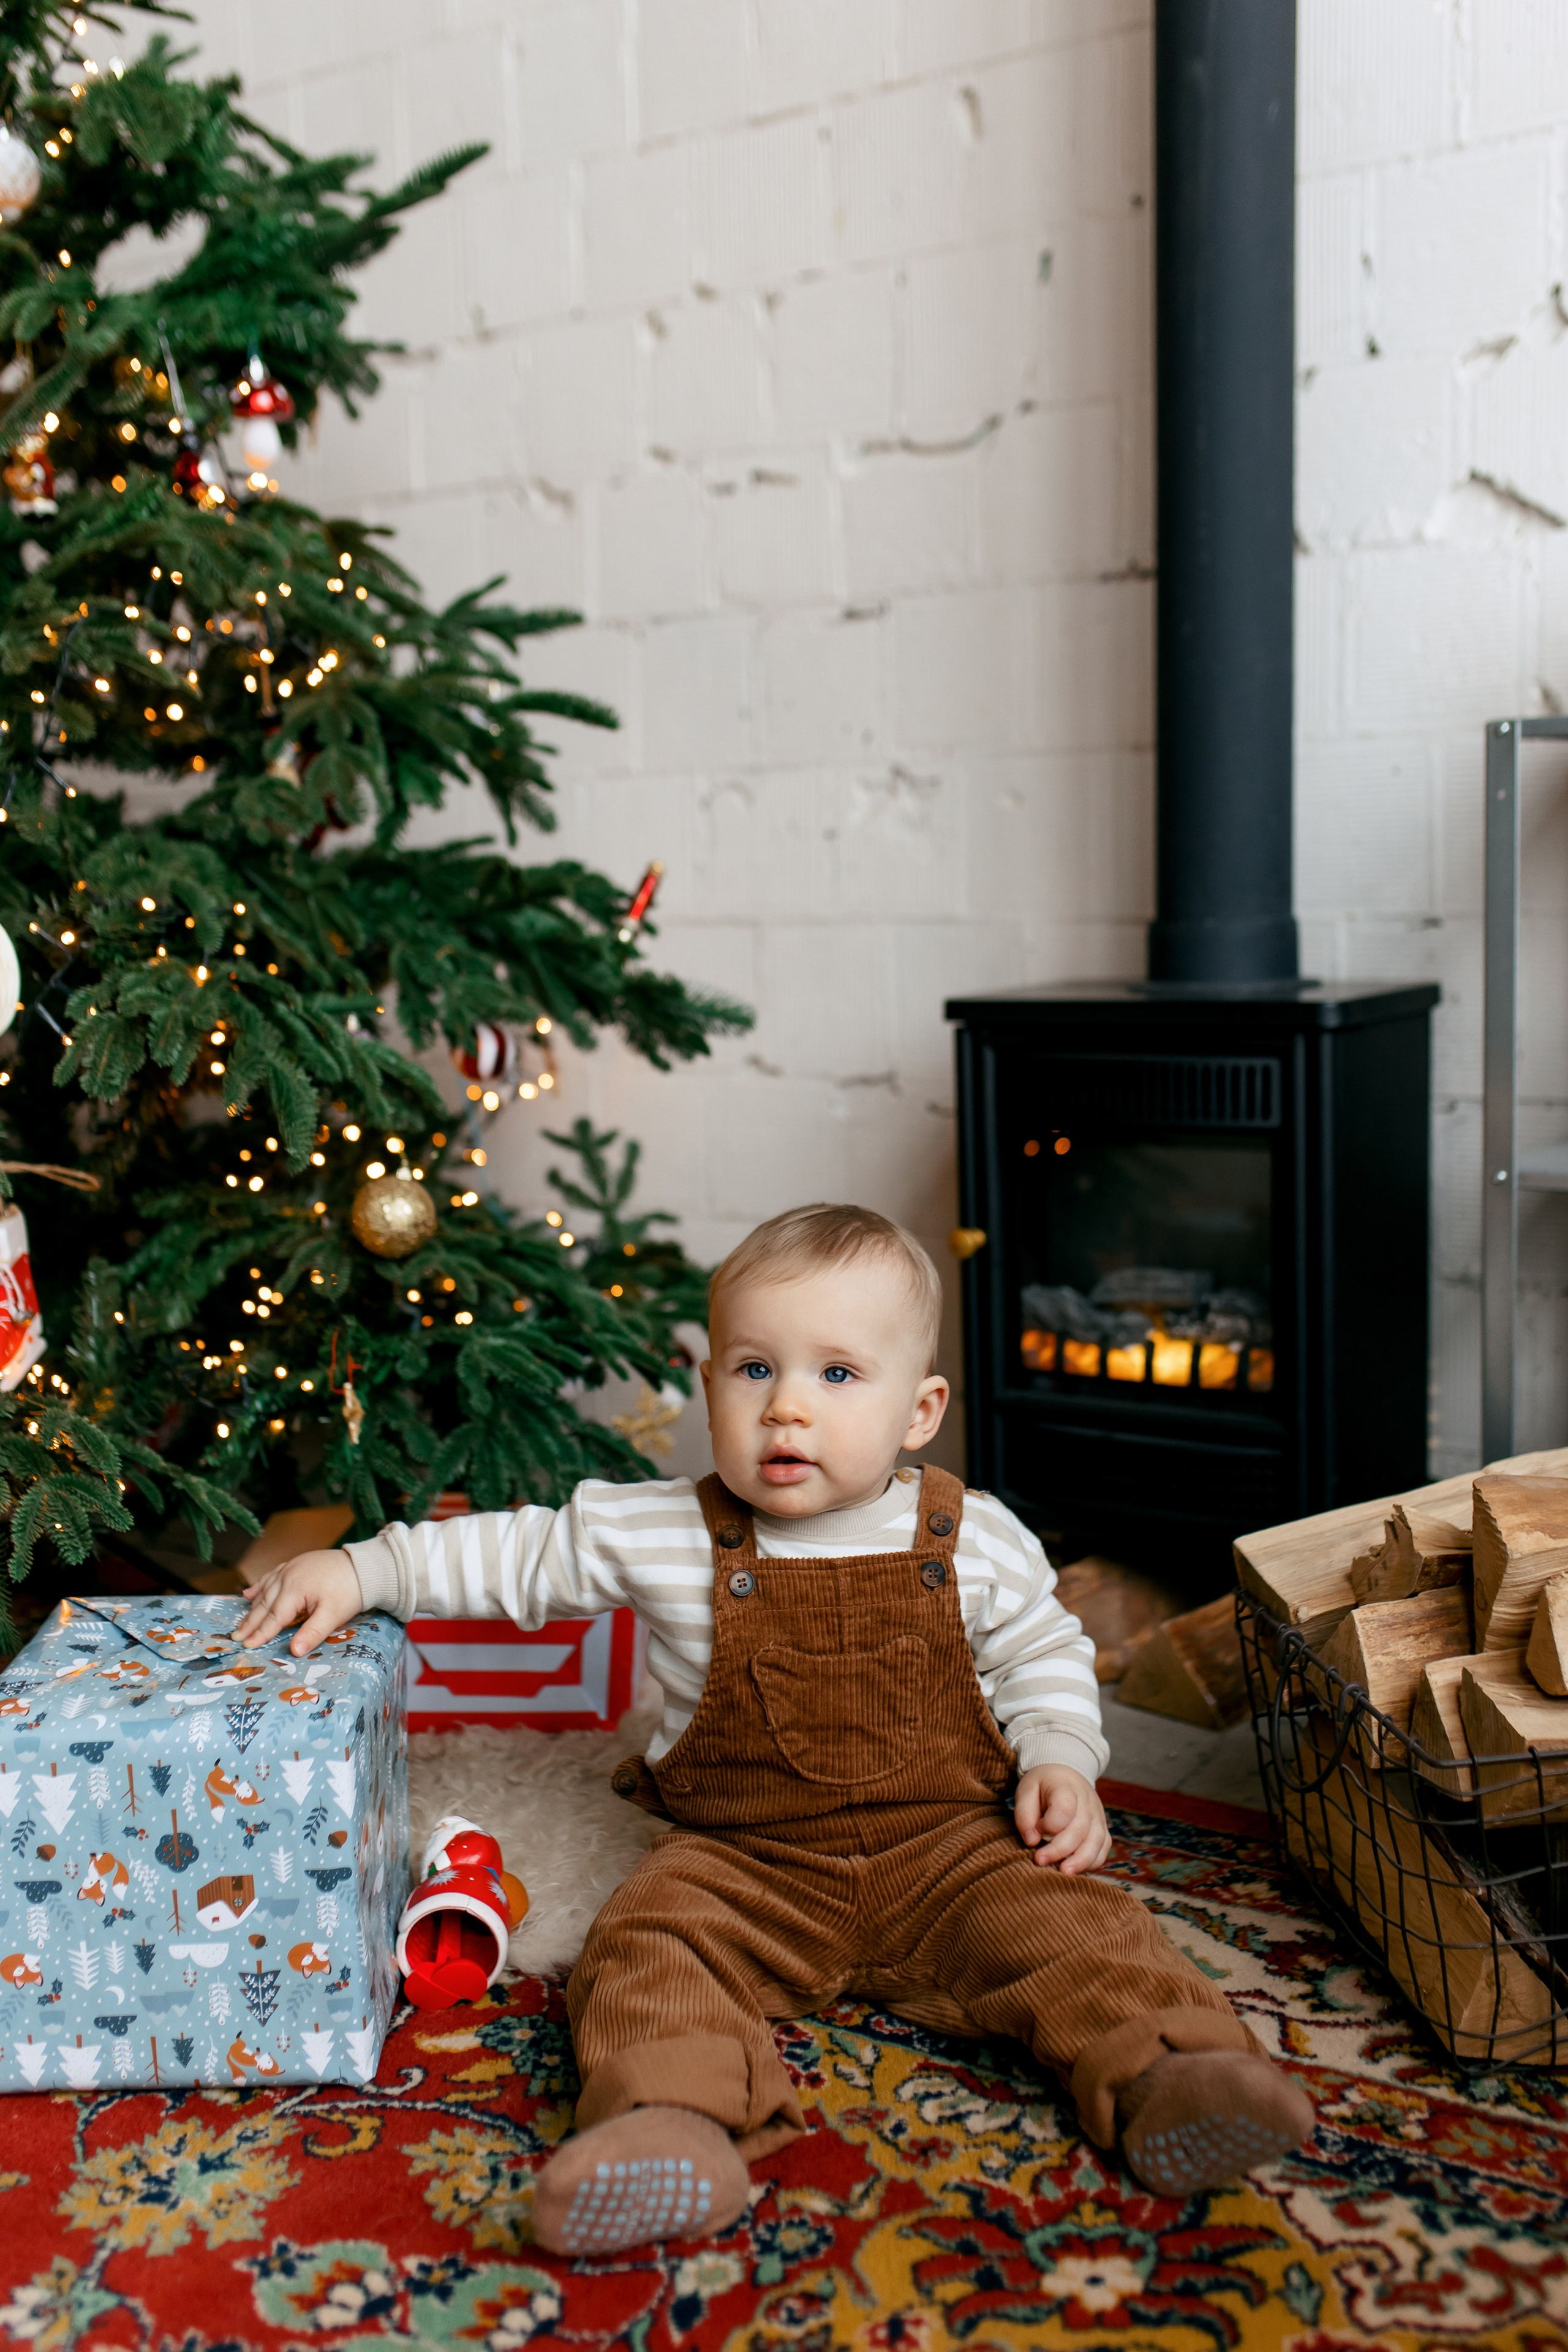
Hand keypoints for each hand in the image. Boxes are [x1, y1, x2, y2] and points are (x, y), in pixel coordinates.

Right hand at [235, 1548, 360, 1655]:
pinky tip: (248, 1593)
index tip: (246, 1646)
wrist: (363, 1565)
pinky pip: (271, 1576)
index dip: (260, 1633)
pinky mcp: (295, 1564)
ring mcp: (290, 1568)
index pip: (273, 1617)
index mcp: (295, 1590)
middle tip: (235, 1638)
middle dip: (249, 1623)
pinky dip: (259, 1586)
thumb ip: (313, 1632)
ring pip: (265, 1590)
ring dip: (252, 1607)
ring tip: (241, 1623)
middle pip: (264, 1604)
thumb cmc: (349, 1590)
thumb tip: (294, 1651)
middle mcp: (287, 1577)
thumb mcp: (334, 1614)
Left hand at [1013, 1765, 1111, 1874]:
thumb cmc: (1043, 1785)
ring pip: (1096, 1841)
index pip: (1064, 1809)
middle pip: (1080, 1830)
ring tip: (1064, 1873)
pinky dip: (1093, 1861)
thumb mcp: (1026, 1790)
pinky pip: (1103, 1847)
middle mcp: (1087, 1802)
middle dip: (1060, 1850)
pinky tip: (1077, 1869)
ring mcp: (1098, 1815)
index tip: (1036, 1828)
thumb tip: (1032, 1841)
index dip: (1049, 1824)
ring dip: (1081, 1861)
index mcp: (1067, 1788)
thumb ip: (1024, 1814)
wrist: (1066, 1773)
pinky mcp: (1102, 1828)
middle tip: (1040, 1861)